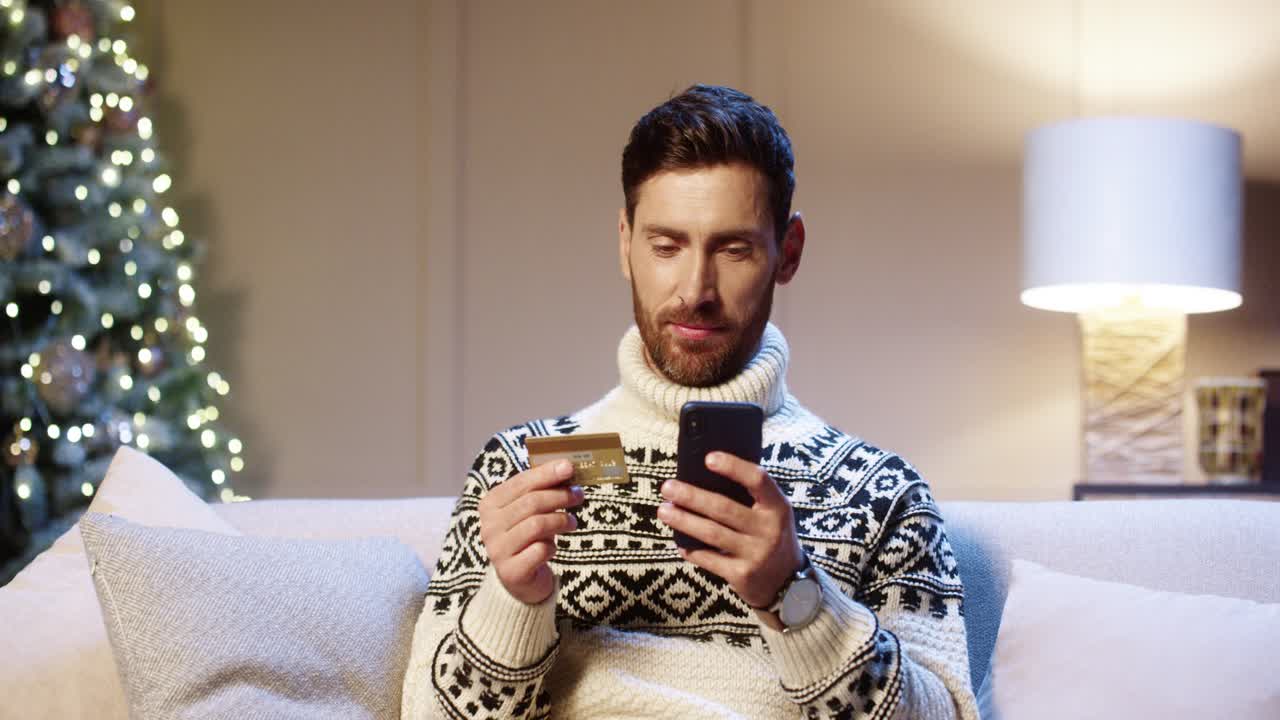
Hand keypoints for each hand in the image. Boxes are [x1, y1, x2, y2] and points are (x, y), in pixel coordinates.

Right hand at [478, 459, 583, 603]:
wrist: (519, 580)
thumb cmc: (528, 538)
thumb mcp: (530, 511)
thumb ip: (541, 490)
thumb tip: (566, 468)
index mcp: (490, 504)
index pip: (521, 482)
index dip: (546, 474)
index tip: (570, 467)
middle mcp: (489, 525)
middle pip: (531, 502)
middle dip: (560, 496)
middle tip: (579, 495)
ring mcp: (497, 549)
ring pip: (537, 524)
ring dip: (560, 520)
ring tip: (572, 522)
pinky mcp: (511, 571)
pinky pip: (540, 550)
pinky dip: (552, 547)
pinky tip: (552, 548)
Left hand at [657, 451, 804, 608]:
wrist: (787, 583)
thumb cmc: (772, 536)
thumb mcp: (774, 513)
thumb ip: (752, 495)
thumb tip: (707, 472)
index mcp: (777, 507)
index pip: (757, 480)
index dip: (733, 467)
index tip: (708, 458)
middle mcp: (768, 530)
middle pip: (723, 508)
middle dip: (691, 496)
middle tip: (667, 487)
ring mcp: (755, 554)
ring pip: (711, 533)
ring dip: (684, 520)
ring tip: (663, 511)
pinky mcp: (742, 575)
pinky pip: (709, 559)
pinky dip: (691, 549)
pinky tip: (678, 540)